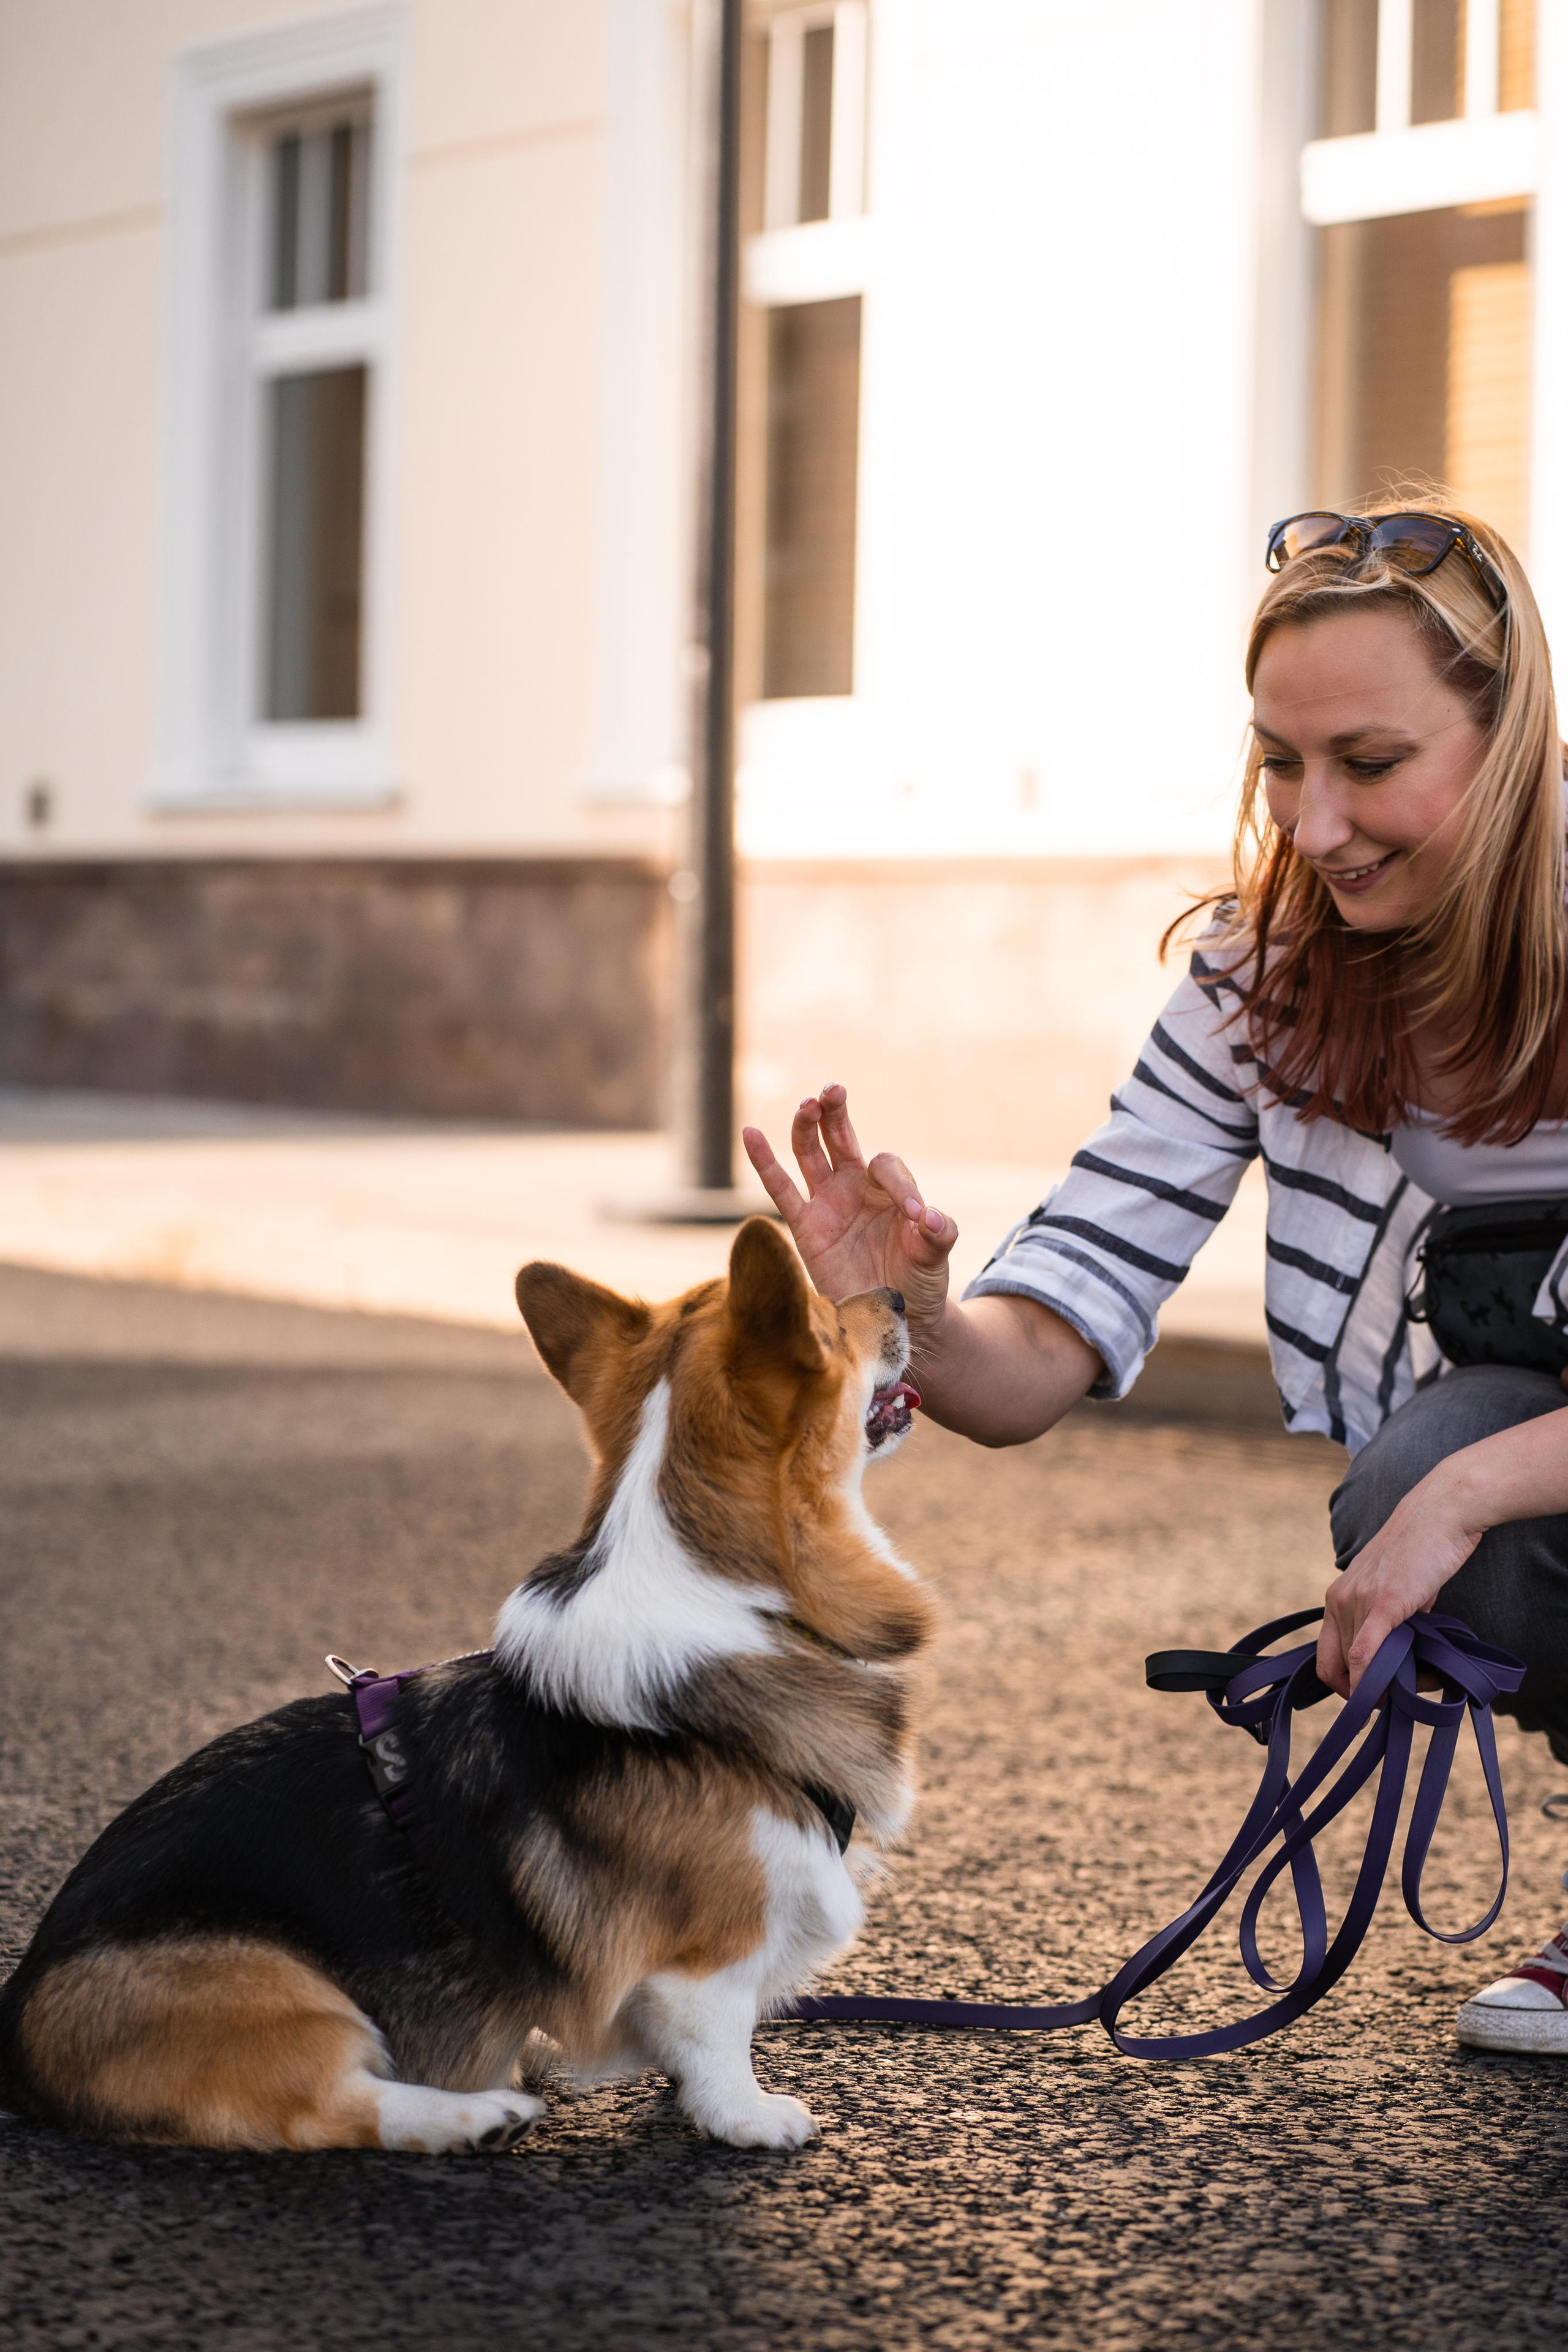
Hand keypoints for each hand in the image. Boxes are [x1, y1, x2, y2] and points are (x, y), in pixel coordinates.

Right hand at [741, 1085, 957, 1333]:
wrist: (895, 1316)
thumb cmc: (919, 1281)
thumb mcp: (936, 1256)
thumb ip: (940, 1233)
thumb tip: (931, 1218)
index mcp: (889, 1188)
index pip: (886, 1166)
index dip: (902, 1186)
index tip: (918, 1216)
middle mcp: (855, 1187)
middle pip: (840, 1137)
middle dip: (836, 1112)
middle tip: (834, 1089)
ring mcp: (828, 1203)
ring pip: (810, 1154)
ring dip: (807, 1127)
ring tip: (808, 1105)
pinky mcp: (805, 1227)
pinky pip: (780, 1190)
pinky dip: (764, 1161)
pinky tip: (750, 1133)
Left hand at [1317, 1463, 1483, 1697]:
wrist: (1440, 1513)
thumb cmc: (1423, 1553)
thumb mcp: (1395, 1592)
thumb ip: (1389, 1625)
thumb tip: (1398, 1663)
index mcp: (1337, 1599)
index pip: (1325, 1660)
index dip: (1344, 1688)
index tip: (1371, 1699)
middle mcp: (1340, 1600)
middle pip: (1344, 1668)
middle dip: (1371, 1691)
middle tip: (1407, 1692)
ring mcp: (1359, 1600)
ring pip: (1360, 1665)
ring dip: (1391, 1684)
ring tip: (1426, 1679)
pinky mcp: (1384, 1601)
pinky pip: (1366, 1652)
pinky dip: (1369, 1680)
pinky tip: (1386, 1693)